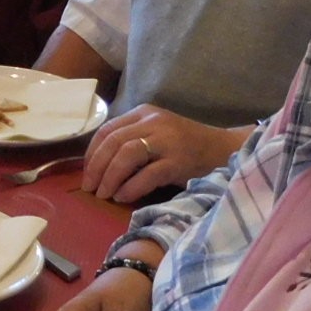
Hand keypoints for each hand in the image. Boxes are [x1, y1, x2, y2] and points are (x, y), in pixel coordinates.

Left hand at [82, 106, 246, 203]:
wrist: (224, 149)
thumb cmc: (185, 146)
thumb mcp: (155, 133)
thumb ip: (131, 140)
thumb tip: (96, 166)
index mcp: (144, 113)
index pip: (107, 129)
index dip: (92, 153)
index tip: (86, 173)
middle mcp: (154, 122)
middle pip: (113, 141)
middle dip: (96, 167)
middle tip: (89, 188)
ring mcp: (168, 140)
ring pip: (127, 154)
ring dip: (110, 176)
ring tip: (103, 194)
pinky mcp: (179, 161)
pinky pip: (147, 174)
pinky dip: (131, 187)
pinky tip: (123, 197)